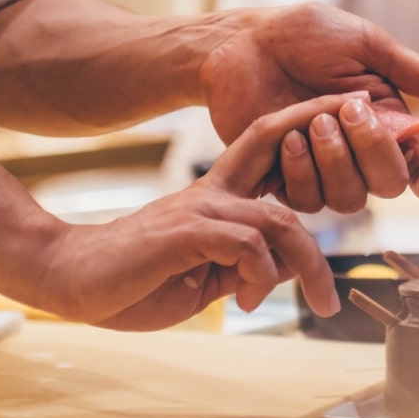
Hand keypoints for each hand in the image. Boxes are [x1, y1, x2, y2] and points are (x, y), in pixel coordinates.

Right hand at [41, 95, 352, 330]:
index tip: (347, 115)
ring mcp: (199, 209)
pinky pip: (247, 245)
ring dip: (306, 265)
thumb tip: (285, 268)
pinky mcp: (185, 232)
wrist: (70, 280)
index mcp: (219, 197)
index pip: (269, 148)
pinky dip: (261, 276)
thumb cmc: (134, 281)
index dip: (307, 125)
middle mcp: (213, 194)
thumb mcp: (206, 279)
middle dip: (328, 192)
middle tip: (345, 267)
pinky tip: (250, 302)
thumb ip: (245, 267)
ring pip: (278, 221)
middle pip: (286, 176)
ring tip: (320, 301)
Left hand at [199, 3, 418, 213]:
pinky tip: (289, 137)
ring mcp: (325, 171)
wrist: (242, 44)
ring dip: (333, 158)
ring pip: (349, 198)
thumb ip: (416, 73)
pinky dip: (300, 168)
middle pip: (389, 184)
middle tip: (349, 109)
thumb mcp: (367, 45)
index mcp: (390, 122)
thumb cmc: (305, 36)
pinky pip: (305, 200)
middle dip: (373, 150)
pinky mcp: (287, 180)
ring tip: (313, 118)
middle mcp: (362, 154)